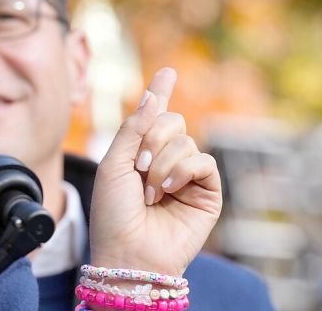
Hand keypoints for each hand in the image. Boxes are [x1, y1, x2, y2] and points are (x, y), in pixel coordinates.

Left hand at [88, 68, 222, 276]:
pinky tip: (168, 191)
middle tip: (139, 166)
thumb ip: (134, 128)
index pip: (154, 117)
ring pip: (186, 142)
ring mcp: (187, 176)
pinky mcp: (207, 192)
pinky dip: (183, 171)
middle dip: (153, 138)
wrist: (128, 250)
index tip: (167, 71)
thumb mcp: (114, 163)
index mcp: (139, 152)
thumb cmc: (114, 212)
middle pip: (172, 121)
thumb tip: (153, 94)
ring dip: (162, 163)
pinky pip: (203, 161)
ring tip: (150, 192)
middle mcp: (165, 161)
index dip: (161, 93)